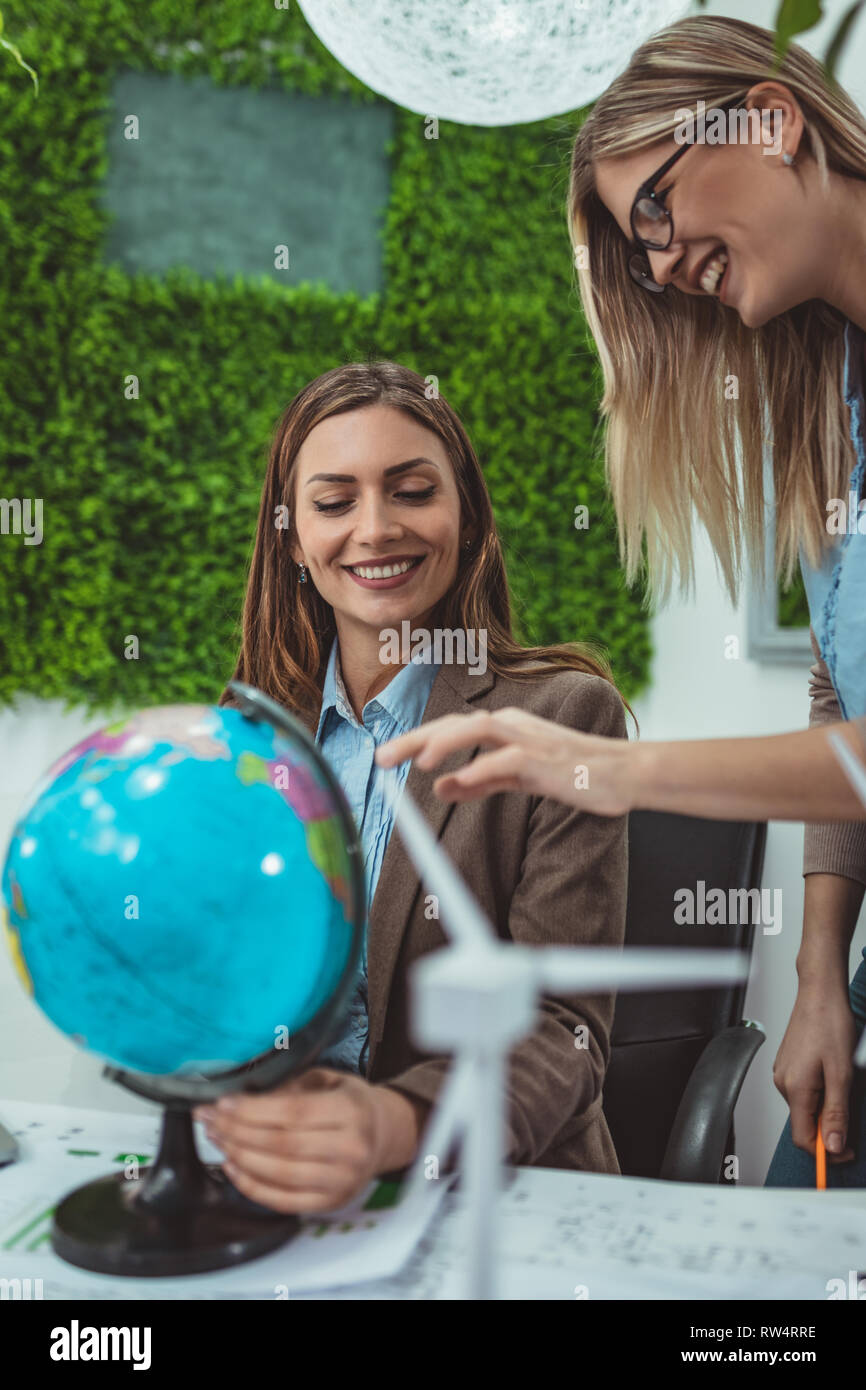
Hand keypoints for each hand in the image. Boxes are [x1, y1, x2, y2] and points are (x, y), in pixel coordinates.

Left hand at [194, 1069, 424, 1213]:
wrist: (384, 1136)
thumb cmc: (350, 1103)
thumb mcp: (328, 1080)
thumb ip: (291, 1086)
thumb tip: (243, 1096)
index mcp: (351, 1111)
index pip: (293, 1113)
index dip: (252, 1110)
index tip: (222, 1103)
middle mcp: (350, 1150)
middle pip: (281, 1145)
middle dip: (237, 1131)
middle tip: (209, 1119)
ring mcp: (341, 1182)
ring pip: (278, 1174)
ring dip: (238, 1156)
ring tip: (216, 1138)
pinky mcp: (330, 1204)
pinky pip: (282, 1201)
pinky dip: (251, 1186)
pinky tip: (231, 1166)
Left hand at [375, 707, 637, 813]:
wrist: (622, 773)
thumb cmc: (571, 772)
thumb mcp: (516, 778)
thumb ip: (479, 781)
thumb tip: (440, 787)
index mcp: (503, 727)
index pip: (450, 728)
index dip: (415, 739)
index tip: (385, 756)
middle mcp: (511, 725)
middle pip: (454, 723)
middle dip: (415, 738)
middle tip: (382, 757)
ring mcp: (529, 738)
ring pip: (477, 729)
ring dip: (443, 743)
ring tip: (415, 762)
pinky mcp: (546, 758)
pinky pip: (507, 760)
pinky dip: (481, 768)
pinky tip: (458, 781)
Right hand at [772, 984, 857, 1161]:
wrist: (820, 993)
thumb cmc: (830, 1023)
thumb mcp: (842, 1073)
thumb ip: (836, 1112)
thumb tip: (834, 1144)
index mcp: (795, 1088)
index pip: (804, 1138)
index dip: (827, 1152)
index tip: (847, 1153)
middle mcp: (783, 1082)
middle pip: (804, 1124)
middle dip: (828, 1131)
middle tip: (853, 1122)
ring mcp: (784, 1072)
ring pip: (805, 1108)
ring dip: (825, 1111)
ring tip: (845, 1091)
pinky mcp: (788, 1064)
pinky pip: (802, 1092)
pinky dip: (819, 1096)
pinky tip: (833, 1079)